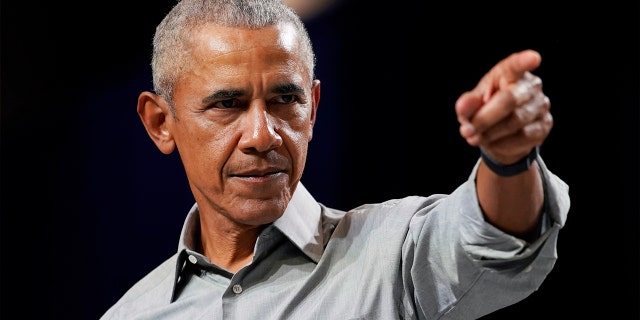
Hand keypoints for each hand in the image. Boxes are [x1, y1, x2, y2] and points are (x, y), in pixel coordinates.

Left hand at [455, 50, 552, 164]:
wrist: (500, 136)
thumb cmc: (485, 111)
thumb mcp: (471, 106)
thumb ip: (466, 104)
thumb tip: (463, 107)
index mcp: (509, 72)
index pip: (517, 65)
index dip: (524, 61)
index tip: (533, 58)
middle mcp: (530, 85)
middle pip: (509, 100)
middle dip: (484, 119)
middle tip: (466, 131)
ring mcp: (541, 104)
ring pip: (515, 121)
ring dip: (490, 133)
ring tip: (475, 138)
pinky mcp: (544, 124)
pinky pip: (523, 136)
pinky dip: (502, 142)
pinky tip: (493, 142)